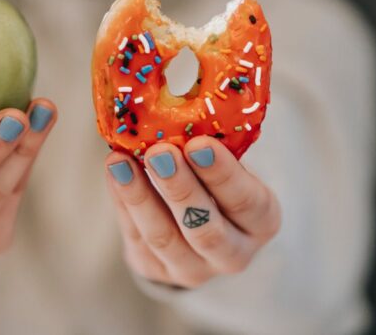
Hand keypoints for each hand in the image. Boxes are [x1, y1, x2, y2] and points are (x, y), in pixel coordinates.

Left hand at [105, 136, 280, 287]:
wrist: (196, 227)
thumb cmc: (215, 182)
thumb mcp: (227, 165)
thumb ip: (211, 147)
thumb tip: (179, 104)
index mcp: (261, 222)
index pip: (247, 202)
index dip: (223, 174)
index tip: (199, 144)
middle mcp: (233, 254)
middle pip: (206, 229)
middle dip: (180, 188)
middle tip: (159, 152)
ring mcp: (193, 269)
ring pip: (164, 237)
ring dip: (139, 196)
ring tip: (120, 161)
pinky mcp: (155, 271)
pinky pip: (135, 236)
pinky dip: (122, 201)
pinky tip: (114, 172)